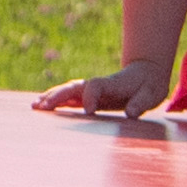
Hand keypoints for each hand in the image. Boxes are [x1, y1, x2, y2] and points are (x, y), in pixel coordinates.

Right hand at [33, 60, 171, 120]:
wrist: (145, 73)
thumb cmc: (149, 85)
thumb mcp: (151, 94)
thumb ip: (140, 103)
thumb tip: (130, 113)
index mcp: (112, 83)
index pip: (95, 86)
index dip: (90, 97)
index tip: (89, 112)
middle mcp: (97, 84)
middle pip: (74, 86)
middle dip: (58, 95)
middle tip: (43, 105)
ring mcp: (90, 89)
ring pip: (67, 90)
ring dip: (51, 97)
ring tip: (35, 106)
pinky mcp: (88, 95)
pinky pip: (68, 97)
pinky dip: (55, 101)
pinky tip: (41, 106)